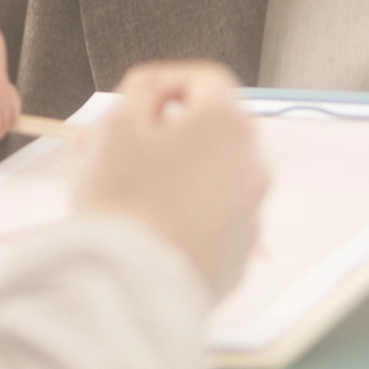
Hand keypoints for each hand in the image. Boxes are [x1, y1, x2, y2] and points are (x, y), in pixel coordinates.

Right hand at [74, 62, 268, 298]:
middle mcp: (253, 165)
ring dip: (182, 175)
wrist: (130, 289)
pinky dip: (191, 217)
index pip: (206, 79)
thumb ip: (139, 93)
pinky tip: (153, 230)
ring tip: (134, 194)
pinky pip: (216, 221)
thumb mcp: (115, 127)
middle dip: (172, 131)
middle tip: (126, 147)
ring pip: (215, 178)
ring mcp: (252, 213)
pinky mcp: (241, 255)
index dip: (167, 80)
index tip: (137, 97)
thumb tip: (153, 92)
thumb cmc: (121, 202)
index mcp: (227, 124)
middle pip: (214, 131)